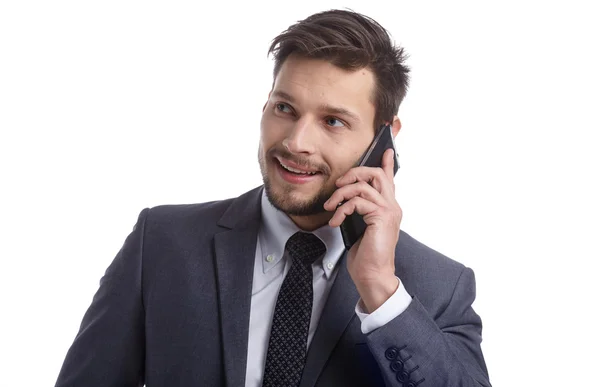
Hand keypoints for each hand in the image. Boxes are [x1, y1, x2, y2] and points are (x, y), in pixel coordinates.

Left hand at [323, 148, 402, 312]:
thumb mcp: (360, 228)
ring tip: (330, 208)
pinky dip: (342, 210)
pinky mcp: (381, 217)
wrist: (372, 275)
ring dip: (341, 194)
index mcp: (388, 208)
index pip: (389, 180)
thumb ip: (359, 212)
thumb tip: (347, 201)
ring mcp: (389, 211)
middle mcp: (392, 206)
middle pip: (376, 174)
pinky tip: (335, 221)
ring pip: (363, 185)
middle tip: (338, 184)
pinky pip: (358, 201)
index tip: (387, 150)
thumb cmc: (366, 255)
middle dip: (354, 173)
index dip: (388, 163)